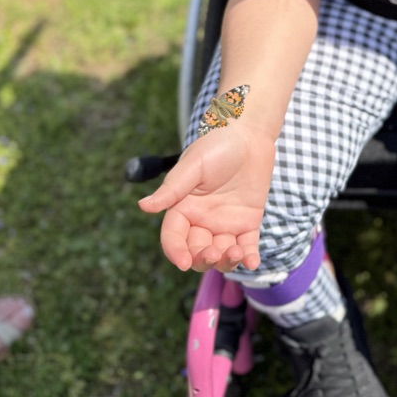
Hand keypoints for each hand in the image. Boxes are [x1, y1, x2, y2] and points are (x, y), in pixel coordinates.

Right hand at [138, 123, 275, 272]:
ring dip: (226, 261)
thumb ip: (172, 188)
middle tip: (214, 253)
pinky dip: (249, 258)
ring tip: (236, 252)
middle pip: (197, 251)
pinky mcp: (248, 222)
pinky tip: (253, 262)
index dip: (175, 251)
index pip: (174, 236)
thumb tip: (144, 206)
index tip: (183, 262)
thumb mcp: (193, 165)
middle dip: (203, 258)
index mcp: (184, 208)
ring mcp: (226, 223)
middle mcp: (202, 220)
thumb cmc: (217, 145)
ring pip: (221, 254)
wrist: (249, 133)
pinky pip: (248, 246)